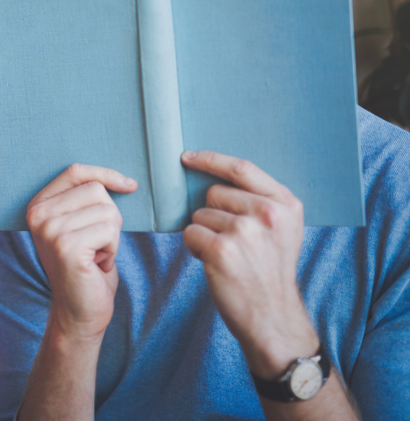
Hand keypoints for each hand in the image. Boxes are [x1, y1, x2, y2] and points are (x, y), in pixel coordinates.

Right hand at [26, 164, 137, 341]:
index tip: (129, 186)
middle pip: (96, 190)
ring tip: (96, 255)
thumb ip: (85, 199)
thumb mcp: (80, 226)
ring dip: (112, 236)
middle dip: (109, 217)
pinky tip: (98, 264)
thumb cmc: (87, 267)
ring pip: (107, 211)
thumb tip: (121, 176)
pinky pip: (110, 231)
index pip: (75, 171)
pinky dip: (113, 249)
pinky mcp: (67, 246)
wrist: (79, 312)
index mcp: (37, 205)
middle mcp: (38, 215)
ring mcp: (50, 230)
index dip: (106, 174)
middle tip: (97, 244)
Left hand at [181, 151, 318, 378]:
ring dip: (204, 234)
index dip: (211, 160)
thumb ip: (259, 202)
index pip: (242, 168)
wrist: (273, 317)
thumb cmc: (269, 272)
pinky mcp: (222, 249)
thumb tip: (215, 179)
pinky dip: (194, 248)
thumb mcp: (282, 231)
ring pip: (199, 214)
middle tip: (231, 243)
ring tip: (227, 257)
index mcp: (286, 204)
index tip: (187, 157)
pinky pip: (190, 233)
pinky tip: (214, 264)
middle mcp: (269, 213)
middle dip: (212, 214)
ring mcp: (246, 231)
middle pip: (214, 193)